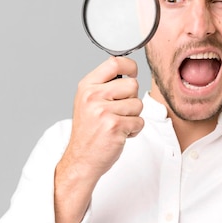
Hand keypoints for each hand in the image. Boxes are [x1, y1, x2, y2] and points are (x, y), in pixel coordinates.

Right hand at [61, 56, 143, 182]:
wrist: (81, 159)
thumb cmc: (89, 131)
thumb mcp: (88, 101)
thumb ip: (104, 84)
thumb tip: (128, 68)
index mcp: (86, 86)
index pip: (114, 62)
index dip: (129, 66)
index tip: (132, 73)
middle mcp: (93, 96)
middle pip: (132, 84)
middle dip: (132, 99)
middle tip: (118, 112)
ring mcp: (103, 111)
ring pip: (138, 104)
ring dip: (133, 117)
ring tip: (117, 124)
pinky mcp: (114, 127)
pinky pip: (139, 121)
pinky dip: (134, 130)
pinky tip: (119, 134)